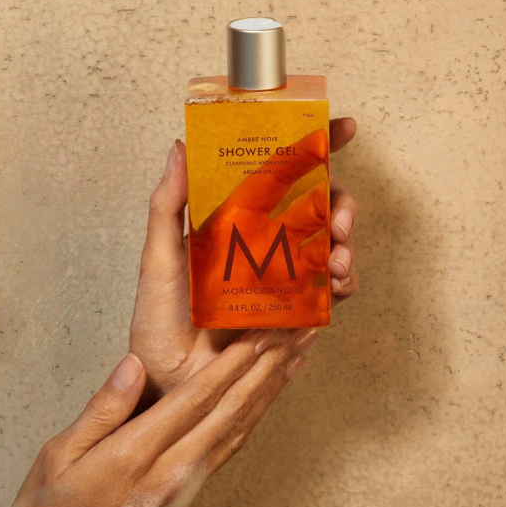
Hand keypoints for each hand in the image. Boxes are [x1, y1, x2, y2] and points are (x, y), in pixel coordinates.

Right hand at [0, 329, 315, 506]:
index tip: (255, 336)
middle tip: (288, 335)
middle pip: (228, 410)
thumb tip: (133, 368)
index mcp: (135, 455)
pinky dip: (256, 416)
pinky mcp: (190, 492)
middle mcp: (170, 471)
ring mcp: (186, 485)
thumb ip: (102, 409)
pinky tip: (266, 398)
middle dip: (263, 367)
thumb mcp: (58, 456)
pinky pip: (232, 447)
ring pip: (239, 428)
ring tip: (291, 357)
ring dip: (269, 388)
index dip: (230, 365)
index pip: (195, 399)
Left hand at [130, 118, 358, 407]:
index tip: (343, 129)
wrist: (171, 378)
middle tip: (338, 215)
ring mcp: (283, 275)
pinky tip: (335, 280)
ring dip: (346, 241)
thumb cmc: (159, 319)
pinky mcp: (294, 309)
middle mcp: (265, 243)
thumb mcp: (159, 257)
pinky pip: (332, 288)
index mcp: (236, 222)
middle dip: (341, 201)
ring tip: (336, 253)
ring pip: (332, 243)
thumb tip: (180, 147)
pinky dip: (343, 280)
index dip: (314, 149)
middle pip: (318, 205)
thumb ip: (168, 205)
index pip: (279, 175)